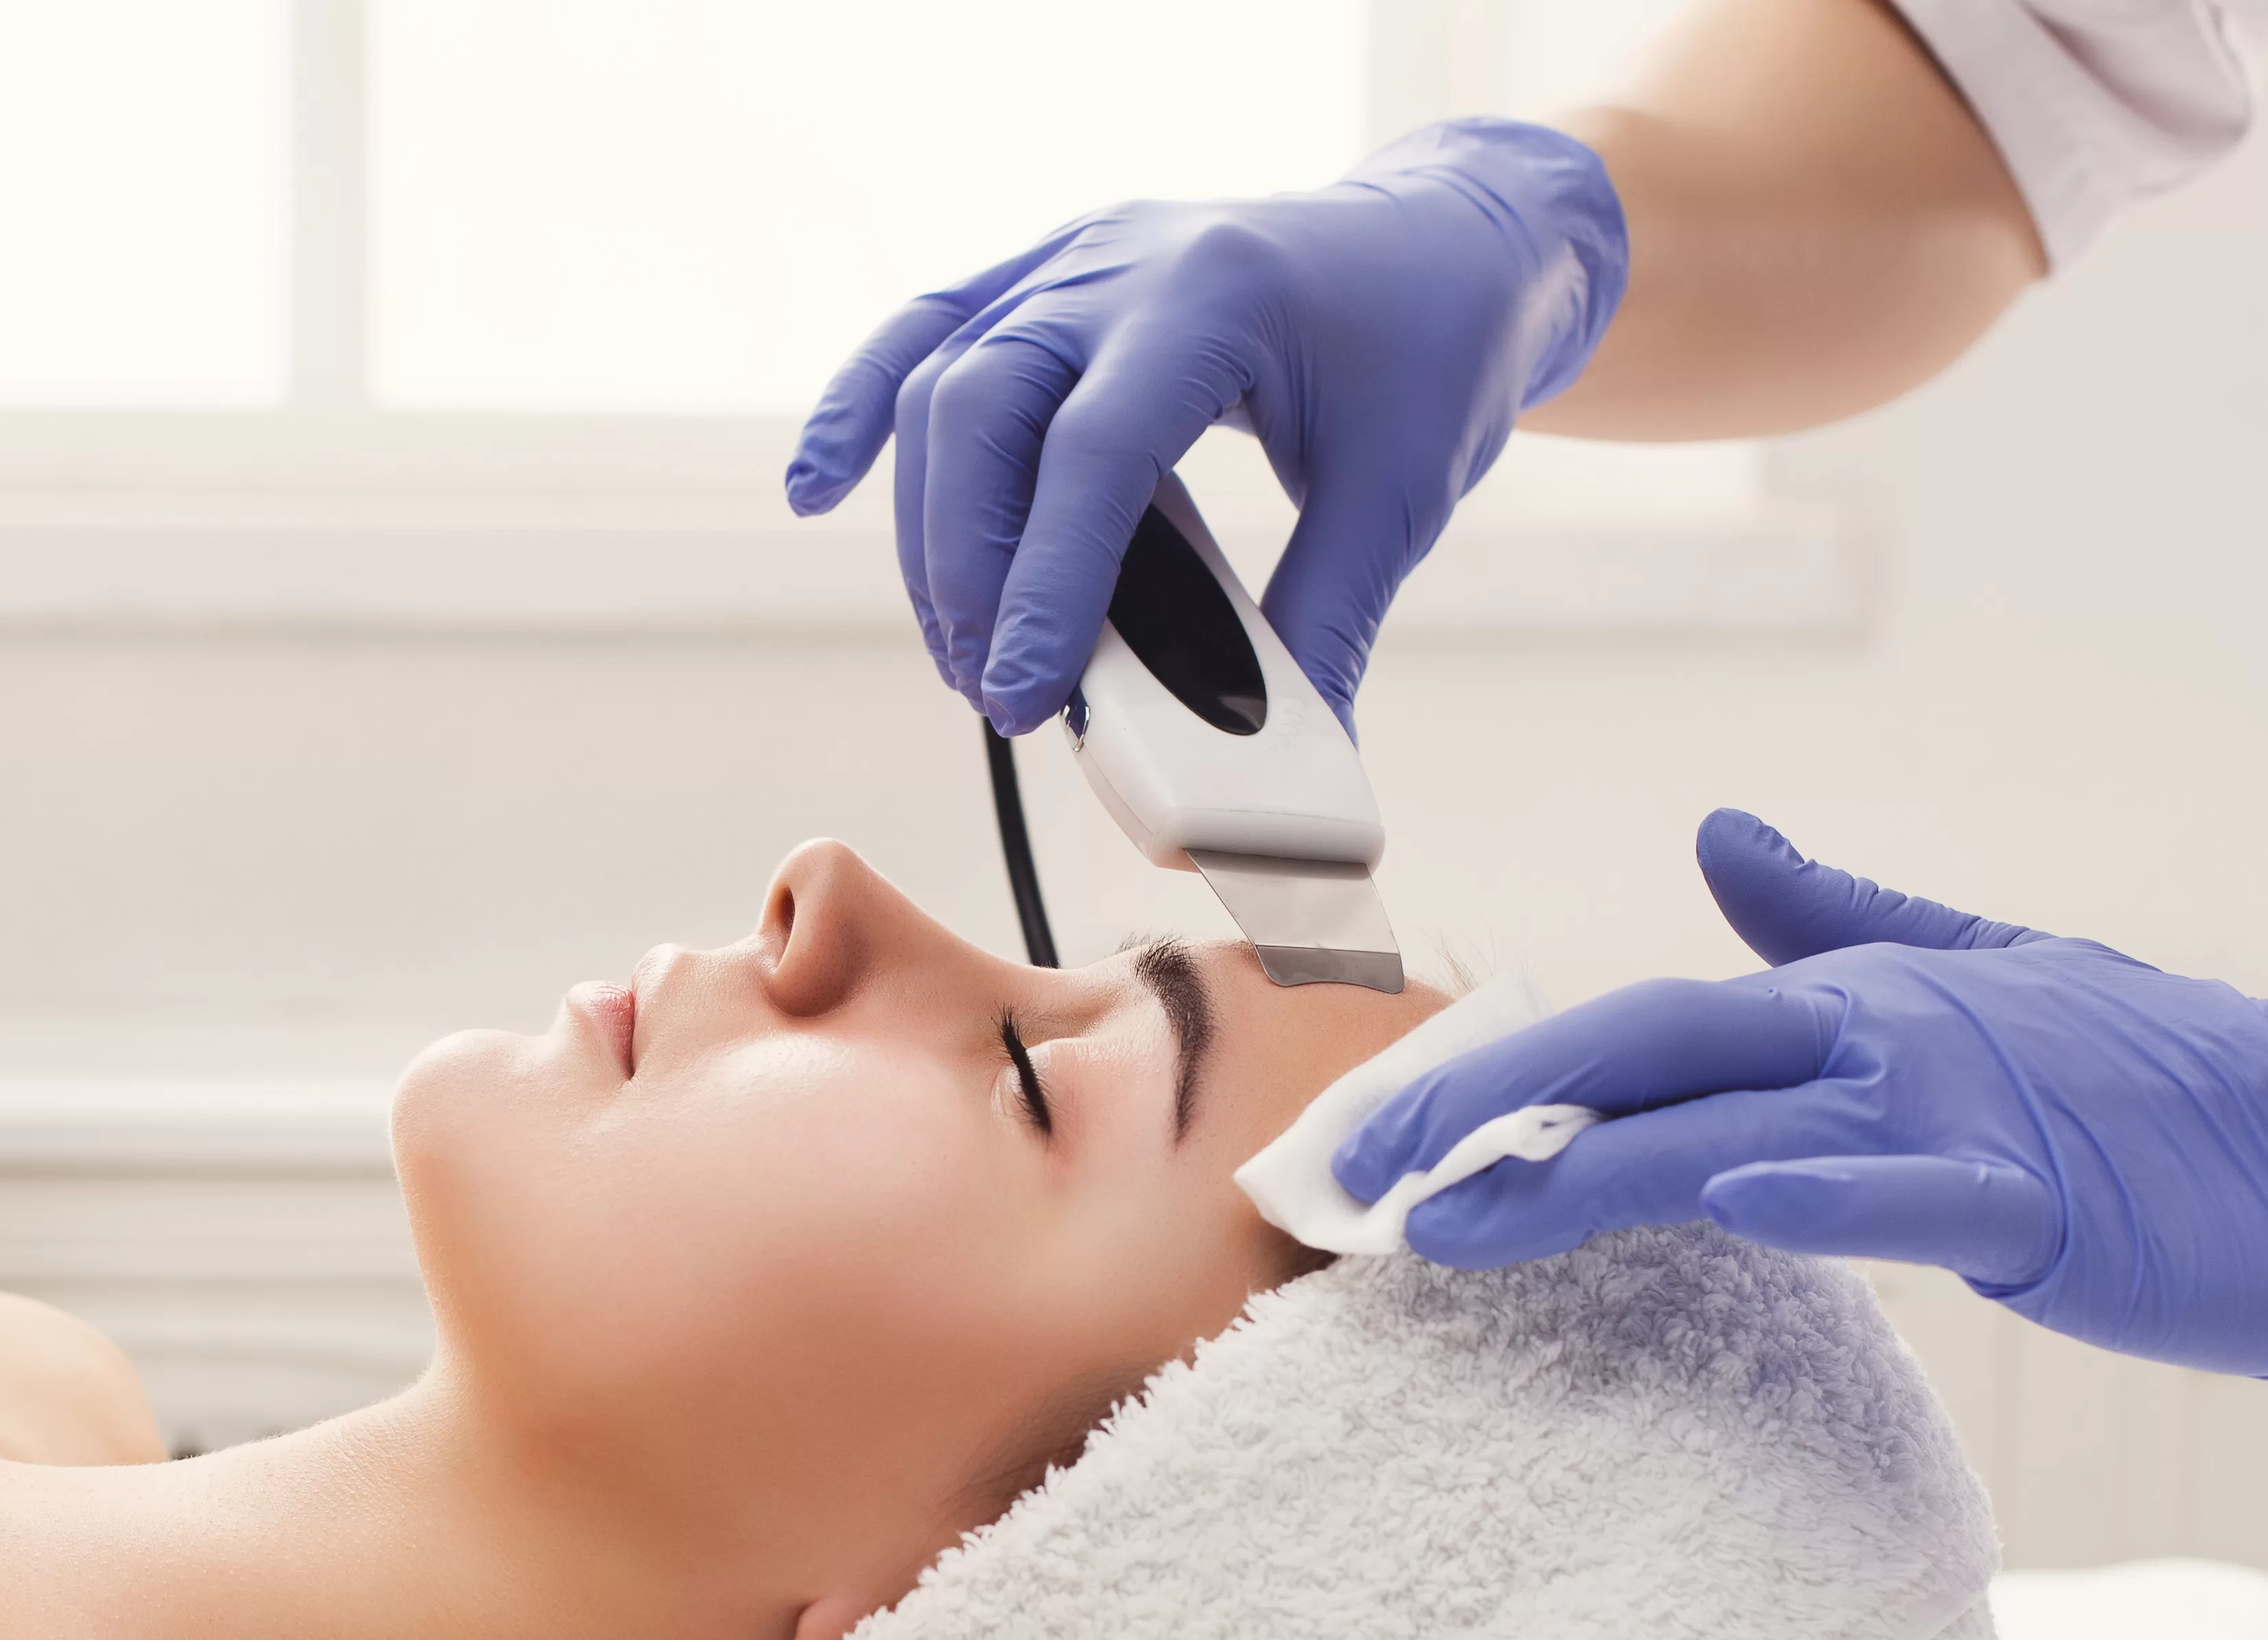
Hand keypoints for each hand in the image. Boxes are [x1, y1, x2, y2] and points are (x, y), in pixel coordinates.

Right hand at [783, 120, 1626, 737]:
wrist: (1449, 238)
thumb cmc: (1433, 351)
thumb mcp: (1402, 492)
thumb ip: (1326, 625)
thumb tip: (1273, 773)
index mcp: (1217, 296)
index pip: (1093, 450)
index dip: (1048, 584)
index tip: (1029, 701)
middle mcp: (1123, 262)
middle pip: (982, 409)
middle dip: (970, 571)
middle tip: (1000, 696)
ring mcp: (1073, 260)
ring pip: (939, 383)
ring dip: (930, 532)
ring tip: (964, 654)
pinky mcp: (1047, 278)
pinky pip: (926, 330)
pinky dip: (859, 411)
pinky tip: (818, 489)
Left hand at [1338, 811, 2267, 1376]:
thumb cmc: (2152, 1080)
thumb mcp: (1971, 977)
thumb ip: (1835, 916)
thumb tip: (1720, 839)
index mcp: (1847, 1000)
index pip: (1634, 1017)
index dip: (1497, 1063)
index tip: (1376, 1127)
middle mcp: (1875, 1035)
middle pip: (1640, 1043)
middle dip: (1481, 1107)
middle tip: (1348, 1176)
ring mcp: (1954, 1108)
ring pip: (1731, 1120)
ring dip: (1579, 1165)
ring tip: (1452, 1216)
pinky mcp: (2038, 1193)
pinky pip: (1909, 1191)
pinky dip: (1819, 1189)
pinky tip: (1729, 1198)